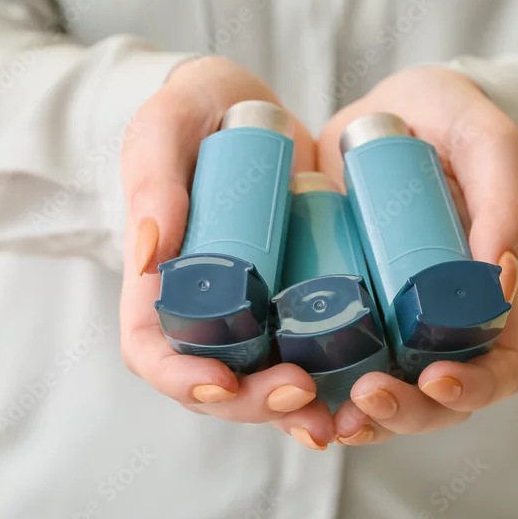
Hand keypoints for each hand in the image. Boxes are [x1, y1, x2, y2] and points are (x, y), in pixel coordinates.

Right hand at [118, 57, 335, 448]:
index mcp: (155, 279)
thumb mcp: (164, 128)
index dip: (181, 377)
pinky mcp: (293, 298)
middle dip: (253, 402)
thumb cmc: (190, 110)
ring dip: (296, 410)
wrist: (242, 104)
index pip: (151, 350)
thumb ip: (151, 178)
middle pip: (214, 381)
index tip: (223, 381)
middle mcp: (202, 308)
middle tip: (304, 392)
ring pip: (263, 379)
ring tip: (342, 413)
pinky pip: (308, 351)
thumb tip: (150, 256)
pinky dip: (334, 381)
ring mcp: (249, 309)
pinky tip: (367, 387)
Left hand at [316, 66, 517, 444]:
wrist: (387, 111)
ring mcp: (383, 324)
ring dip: (350, 418)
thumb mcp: (487, 141)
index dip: (472, 389)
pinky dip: (304, 388)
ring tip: (321, 416)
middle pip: (431, 400)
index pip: (496, 370)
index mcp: (487, 301)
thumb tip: (501, 278)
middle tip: (367, 395)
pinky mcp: (336, 310)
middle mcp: (435, 325)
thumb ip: (504, 196)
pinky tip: (280, 388)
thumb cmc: (452, 119)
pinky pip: (324, 364)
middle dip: (403, 413)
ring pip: (373, 396)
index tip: (436, 377)